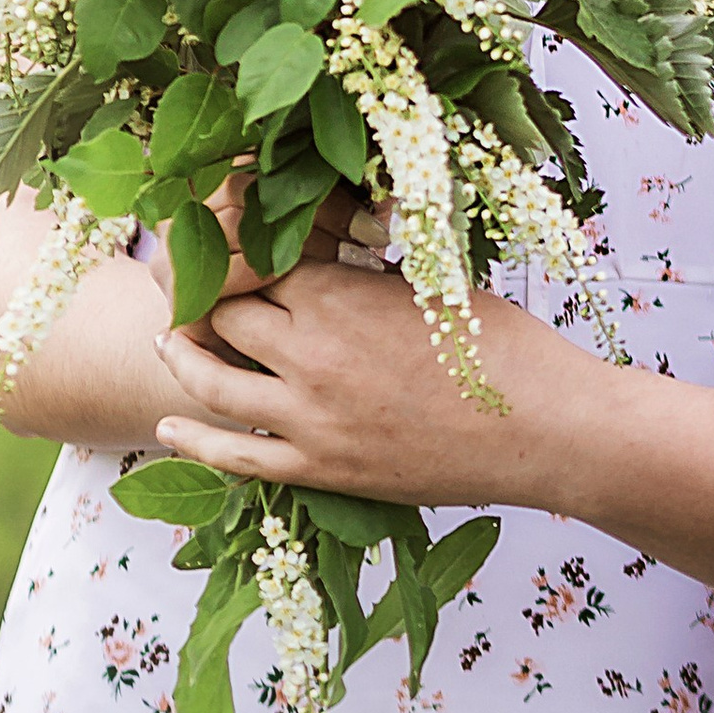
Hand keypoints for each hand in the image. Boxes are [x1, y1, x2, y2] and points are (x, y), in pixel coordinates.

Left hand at [152, 261, 596, 509]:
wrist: (544, 427)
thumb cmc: (503, 345)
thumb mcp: (432, 281)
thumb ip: (366, 275)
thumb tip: (334, 257)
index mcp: (337, 296)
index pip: (252, 261)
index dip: (239, 249)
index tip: (233, 243)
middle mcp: (309, 353)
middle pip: (222, 316)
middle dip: (206, 297)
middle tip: (196, 289)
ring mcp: (310, 418)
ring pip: (212, 381)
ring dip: (184, 358)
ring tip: (171, 342)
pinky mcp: (323, 469)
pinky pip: (237, 456)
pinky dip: (194, 439)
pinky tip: (169, 426)